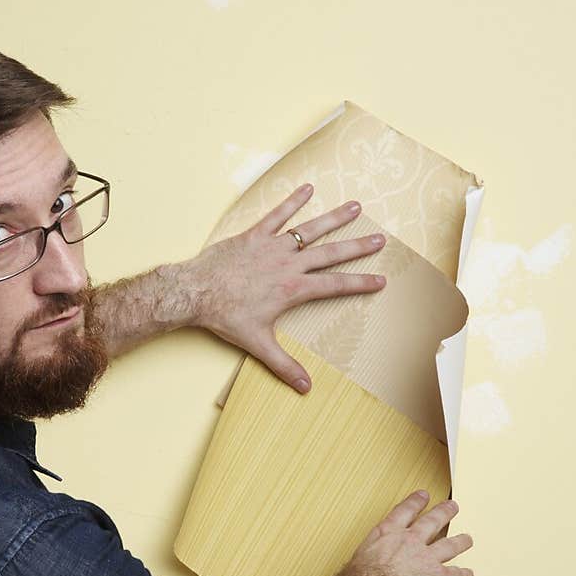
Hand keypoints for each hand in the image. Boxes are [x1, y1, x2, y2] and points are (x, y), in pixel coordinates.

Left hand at [187, 183, 386, 391]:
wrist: (195, 292)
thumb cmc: (225, 317)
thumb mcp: (258, 344)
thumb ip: (284, 365)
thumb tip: (305, 388)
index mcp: (293, 289)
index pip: (334, 285)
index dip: (359, 283)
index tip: (380, 280)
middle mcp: (288, 264)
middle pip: (330, 253)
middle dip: (357, 246)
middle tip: (380, 238)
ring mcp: (272, 246)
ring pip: (309, 229)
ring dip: (333, 217)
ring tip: (355, 206)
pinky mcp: (254, 235)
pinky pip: (277, 214)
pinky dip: (292, 201)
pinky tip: (308, 187)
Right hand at [351, 490, 474, 575]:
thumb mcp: (360, 557)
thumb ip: (371, 555)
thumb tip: (367, 564)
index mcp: (389, 533)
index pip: (405, 512)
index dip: (416, 502)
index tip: (423, 495)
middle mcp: (411, 541)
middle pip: (433, 522)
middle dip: (444, 513)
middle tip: (452, 506)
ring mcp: (428, 558)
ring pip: (449, 546)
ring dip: (461, 541)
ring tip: (467, 539)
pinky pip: (455, 575)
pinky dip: (463, 575)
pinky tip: (467, 575)